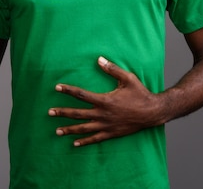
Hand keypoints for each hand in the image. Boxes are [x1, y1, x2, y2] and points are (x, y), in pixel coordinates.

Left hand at [48, 56, 165, 146]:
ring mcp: (107, 126)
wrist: (153, 112)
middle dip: (63, 113)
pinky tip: (74, 143)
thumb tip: (99, 59)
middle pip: (78, 114)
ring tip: (57, 131)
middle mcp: (103, 115)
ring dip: (69, 130)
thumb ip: (112, 69)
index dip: (68, 90)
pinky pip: (95, 139)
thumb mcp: (128, 78)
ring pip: (84, 129)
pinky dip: (84, 141)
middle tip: (49, 112)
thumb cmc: (140, 94)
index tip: (57, 87)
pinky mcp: (112, 133)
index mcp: (105, 100)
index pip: (82, 95)